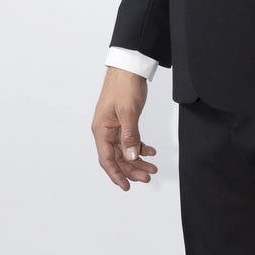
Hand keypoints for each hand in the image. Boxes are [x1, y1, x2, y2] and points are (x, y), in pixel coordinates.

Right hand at [92, 68, 157, 190]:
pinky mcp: (124, 122)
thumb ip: (130, 136)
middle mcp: (106, 131)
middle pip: (118, 158)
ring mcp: (115, 127)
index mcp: (102, 129)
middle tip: (148, 176)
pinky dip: (140, 147)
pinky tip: (151, 151)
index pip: (107, 159)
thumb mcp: (128, 112)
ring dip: (138, 160)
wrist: (129, 67)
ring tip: (153, 167)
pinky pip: (130, 141)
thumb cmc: (123, 86)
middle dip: (132, 169)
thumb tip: (132, 156)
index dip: (116, 175)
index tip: (126, 186)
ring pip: (125, 151)